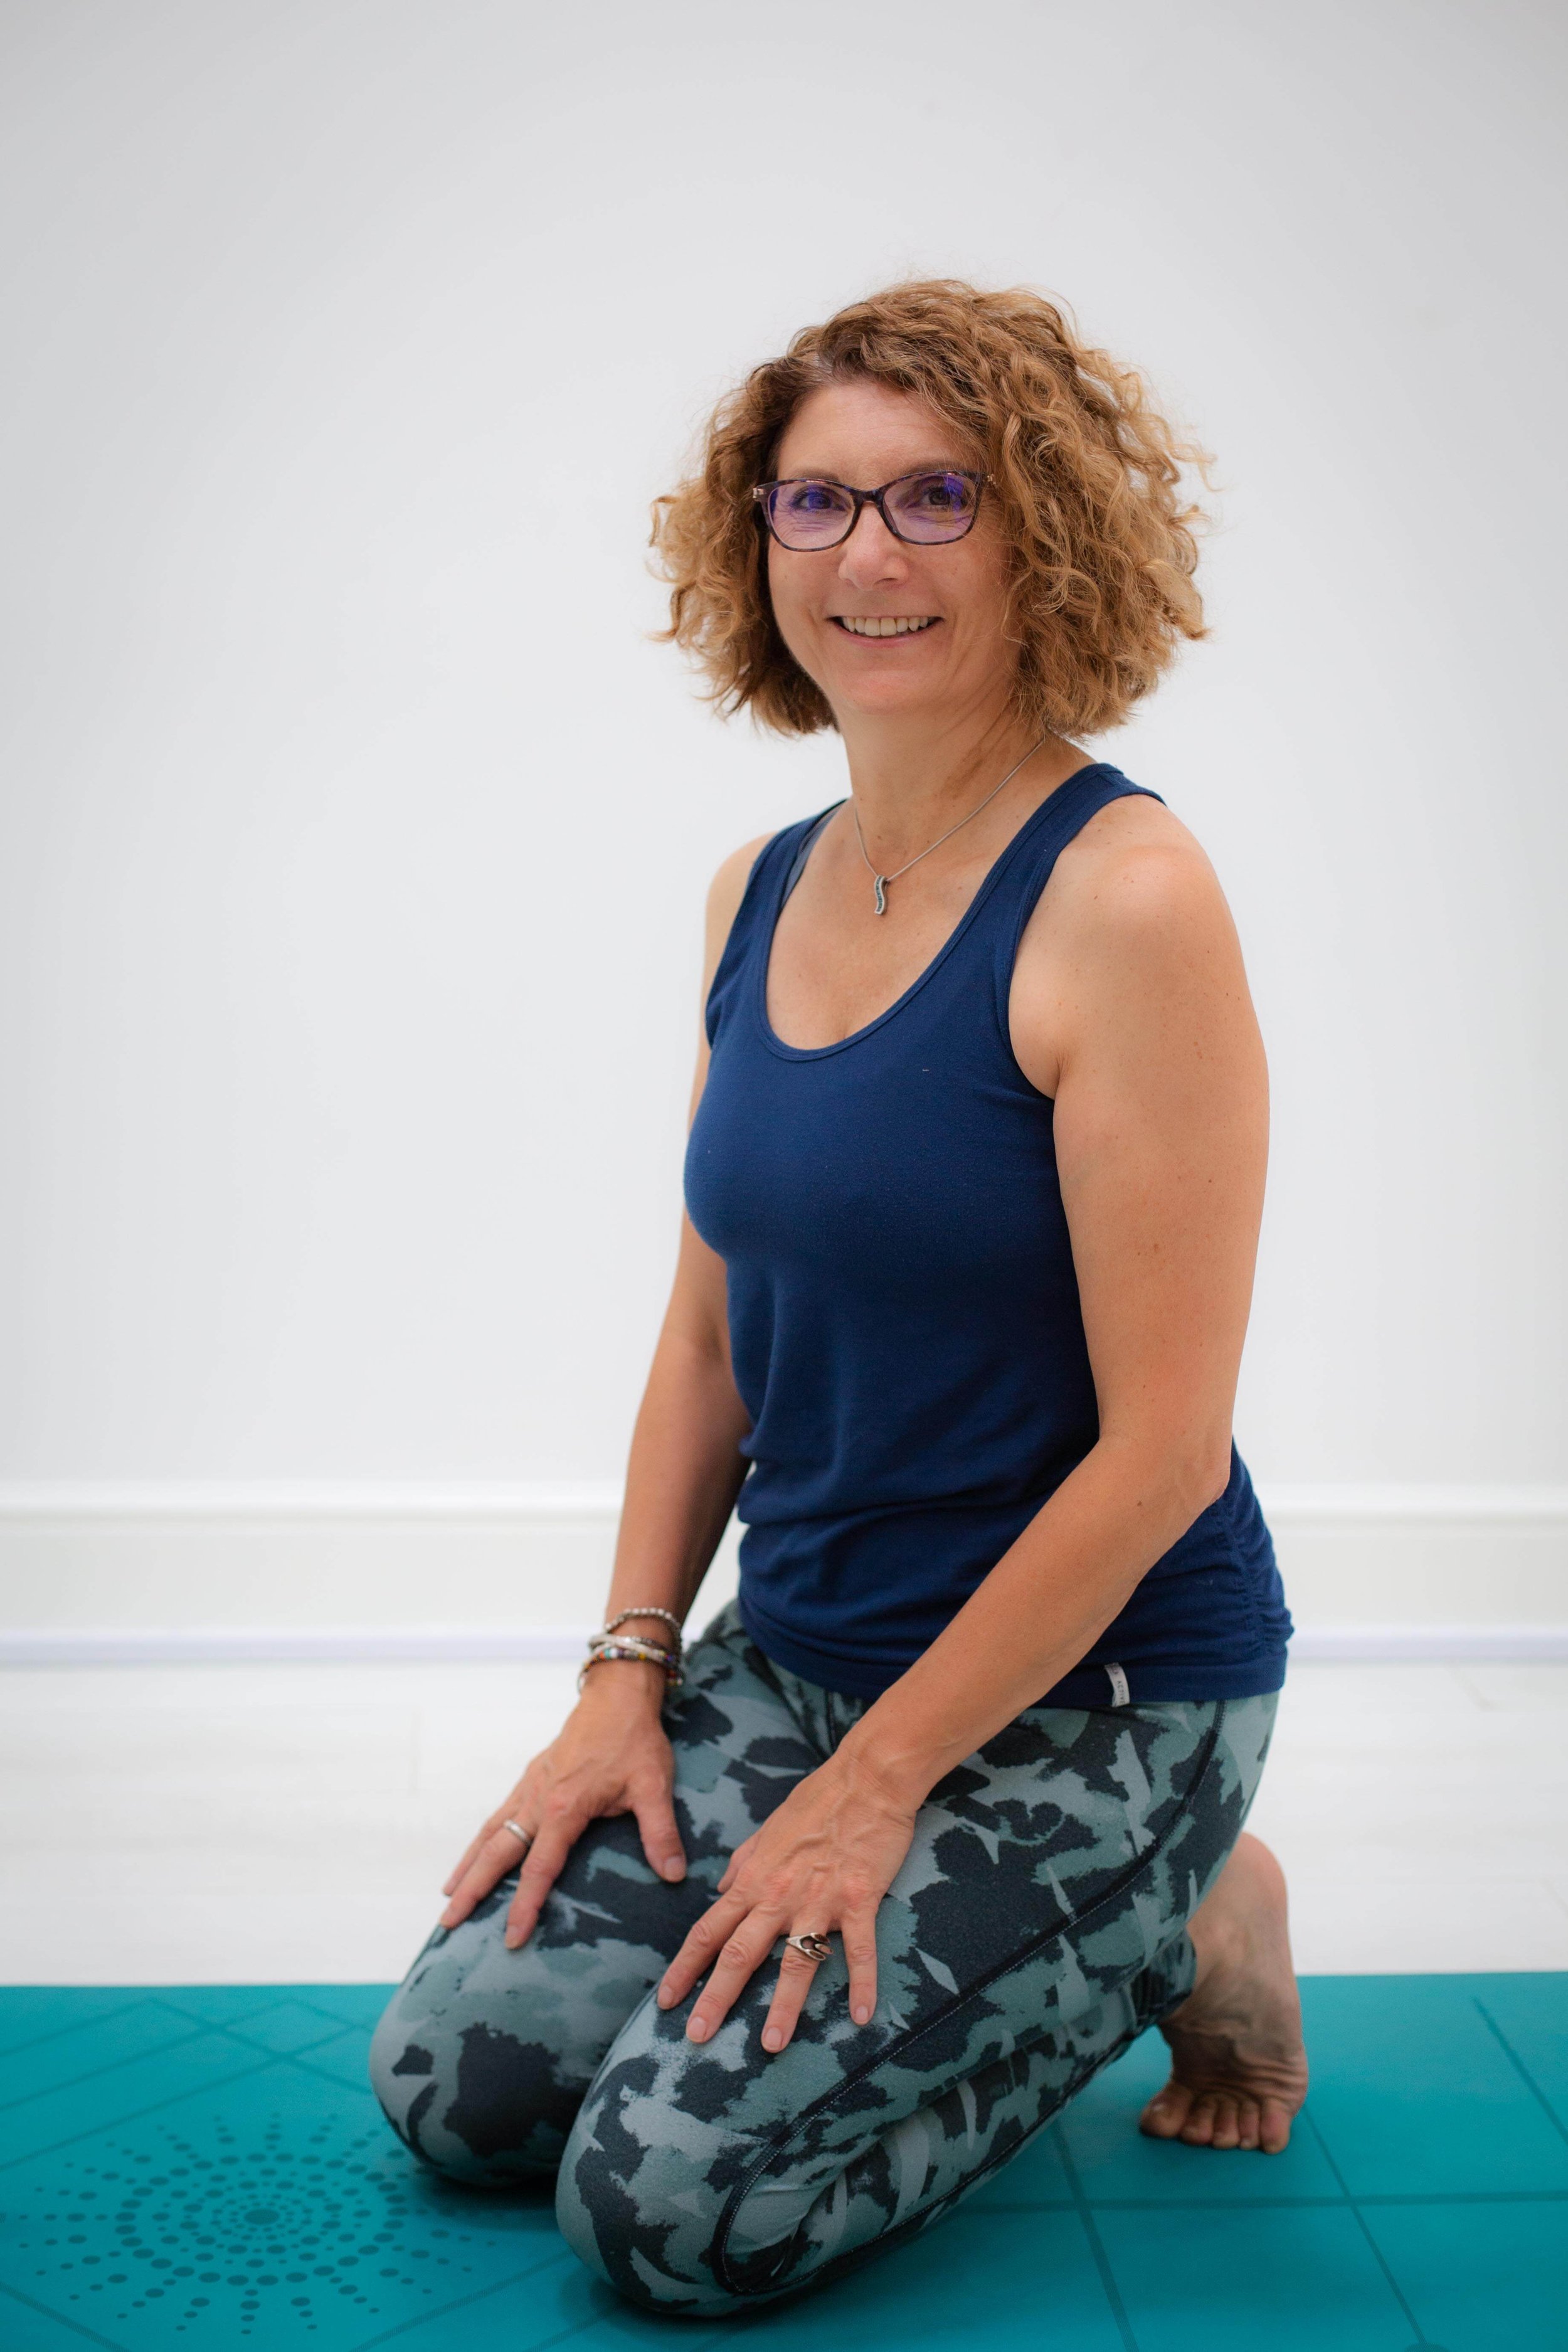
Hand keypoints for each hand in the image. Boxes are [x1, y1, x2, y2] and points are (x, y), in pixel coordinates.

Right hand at [439, 1665, 683, 1948]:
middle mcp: (538, 1800)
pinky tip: (477, 1851)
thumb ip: (660, 1832)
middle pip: (496, 1853)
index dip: (525, 1906)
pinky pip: (499, 1814)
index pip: (539, 1869)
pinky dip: (482, 1838)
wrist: (616, 1694)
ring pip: (490, 1832)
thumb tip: (674, 1875)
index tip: (511, 1938)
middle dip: (473, 1891)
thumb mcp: (653, 1785)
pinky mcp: (533, 1776)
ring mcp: (531, 1787)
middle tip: (448, 1924)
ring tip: (449, 1895)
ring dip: (468, 1865)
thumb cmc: (634, 1739)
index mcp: (564, 1809)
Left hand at [655, 1749, 916, 2052]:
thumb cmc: (818, 1798)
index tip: (666, 1999)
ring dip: (782, 2006)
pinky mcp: (858, 1900)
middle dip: (714, 1998)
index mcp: (754, 1879)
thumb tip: (720, 1886)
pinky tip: (861, 2016)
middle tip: (696, 2036)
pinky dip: (862, 1984)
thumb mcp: (768, 1828)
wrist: (866, 1777)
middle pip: (738, 1954)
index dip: (685, 1967)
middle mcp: (778, 1895)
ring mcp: (818, 1900)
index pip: (709, 1930)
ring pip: (794, 1962)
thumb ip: (743, 1861)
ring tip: (770, 2045)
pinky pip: (859, 1950)